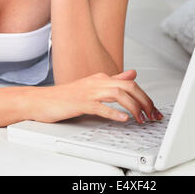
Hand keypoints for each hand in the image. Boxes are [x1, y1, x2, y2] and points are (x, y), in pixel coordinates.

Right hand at [29, 69, 163, 123]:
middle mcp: (97, 82)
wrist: (41, 100)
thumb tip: (132, 74)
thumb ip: (114, 80)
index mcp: (101, 78)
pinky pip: (100, 107)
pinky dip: (113, 112)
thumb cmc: (66, 96)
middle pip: (128, 87)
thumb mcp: (93, 86)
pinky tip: (123, 119)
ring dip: (133, 107)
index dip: (145, 96)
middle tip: (153, 114)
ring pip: (117, 94)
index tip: (153, 109)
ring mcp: (88, 92)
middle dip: (144, 101)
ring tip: (142, 118)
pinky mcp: (80, 103)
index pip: (130, 84)